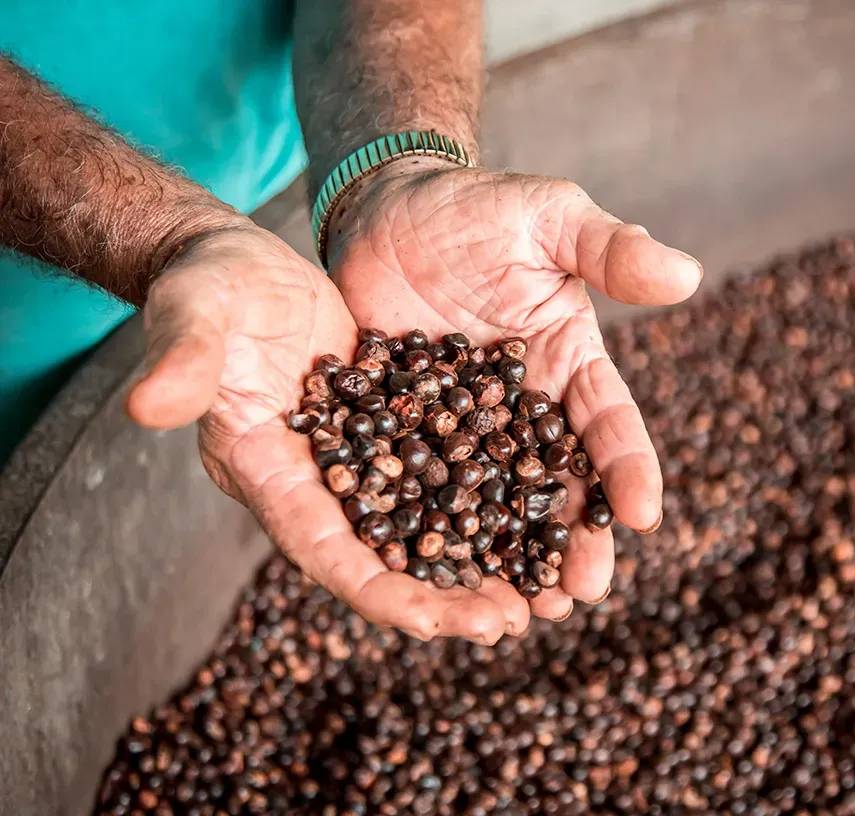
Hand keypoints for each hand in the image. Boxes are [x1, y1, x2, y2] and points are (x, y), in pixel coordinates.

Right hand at [125, 222, 515, 643]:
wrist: (239, 265)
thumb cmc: (207, 288)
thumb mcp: (195, 318)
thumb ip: (182, 363)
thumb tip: (146, 406)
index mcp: (269, 471)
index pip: (326, 551)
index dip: (379, 592)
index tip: (437, 626)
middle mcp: (318, 479)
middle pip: (386, 555)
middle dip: (444, 594)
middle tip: (510, 622)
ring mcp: (359, 455)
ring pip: (424, 521)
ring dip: (477, 556)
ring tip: (537, 588)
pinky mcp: (391, 422)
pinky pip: (444, 469)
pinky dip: (486, 493)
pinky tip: (537, 507)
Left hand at [327, 160, 702, 624]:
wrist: (388, 210)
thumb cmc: (476, 210)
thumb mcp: (549, 218)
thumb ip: (611, 248)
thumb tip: (688, 276)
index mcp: (570, 366)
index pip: (608, 426)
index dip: (629, 470)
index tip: (643, 516)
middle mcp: (525, 410)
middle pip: (558, 484)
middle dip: (574, 540)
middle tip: (579, 595)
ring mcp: (464, 429)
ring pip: (496, 504)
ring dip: (510, 557)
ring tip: (523, 611)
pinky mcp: (404, 434)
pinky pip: (419, 490)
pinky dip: (431, 533)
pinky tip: (434, 577)